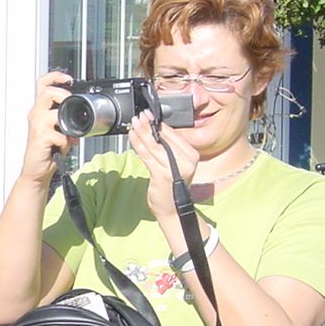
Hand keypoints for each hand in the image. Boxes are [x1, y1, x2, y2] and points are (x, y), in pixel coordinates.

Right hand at [19, 71, 75, 186]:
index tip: (67, 78)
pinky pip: (60, 135)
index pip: (42, 85)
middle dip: (64, 97)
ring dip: (67, 126)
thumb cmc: (47, 151)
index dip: (54, 77)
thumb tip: (81, 118)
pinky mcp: (40, 136)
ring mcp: (36, 125)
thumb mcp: (58, 131)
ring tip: (68, 137)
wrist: (37, 170)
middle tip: (71, 107)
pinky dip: (65, 143)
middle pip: (48, 92)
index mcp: (40, 110)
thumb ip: (65, 120)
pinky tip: (61, 148)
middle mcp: (36, 115)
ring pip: (56, 114)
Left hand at [128, 111, 199, 227]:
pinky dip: (138, 145)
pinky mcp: (162, 176)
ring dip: (142, 133)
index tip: (150, 115)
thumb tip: (155, 130)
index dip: (160, 124)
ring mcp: (174, 169)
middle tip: (140, 116)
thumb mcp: (176, 165)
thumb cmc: (172, 187)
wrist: (173, 210)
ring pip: (154, 146)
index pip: (174, 135)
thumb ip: (169, 149)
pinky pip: (147, 156)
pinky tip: (133, 137)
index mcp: (192, 156)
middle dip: (149, 126)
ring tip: (134, 124)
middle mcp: (186, 162)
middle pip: (163, 139)